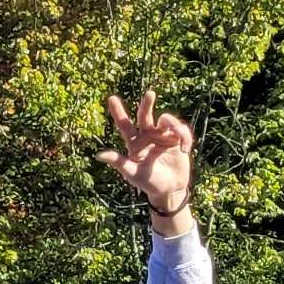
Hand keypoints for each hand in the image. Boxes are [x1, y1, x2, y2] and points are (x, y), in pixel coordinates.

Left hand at [97, 88, 196, 228]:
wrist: (169, 190)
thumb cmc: (148, 183)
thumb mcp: (132, 173)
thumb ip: (119, 162)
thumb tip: (99, 155)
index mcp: (134, 142)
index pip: (124, 124)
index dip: (118, 111)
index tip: (111, 98)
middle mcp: (147, 135)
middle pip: (145, 115)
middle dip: (147, 104)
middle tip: (150, 94)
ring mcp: (162, 136)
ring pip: (167, 120)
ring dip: (174, 125)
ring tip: (180, 137)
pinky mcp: (176, 139)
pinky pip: (181, 130)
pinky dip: (185, 136)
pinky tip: (185, 148)